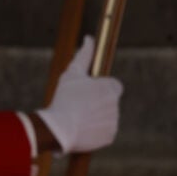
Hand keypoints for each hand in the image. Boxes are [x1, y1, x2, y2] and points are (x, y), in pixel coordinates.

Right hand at [36, 35, 122, 153]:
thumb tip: (89, 38)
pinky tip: (82, 127)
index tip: (90, 91)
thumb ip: (84, 55)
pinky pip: (104, 131)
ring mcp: (114, 122)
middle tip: (80, 104)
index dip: (102, 87)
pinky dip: (95, 130)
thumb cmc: (66, 98)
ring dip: (96, 116)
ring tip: (79, 116)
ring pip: (107, 117)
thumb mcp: (73, 73)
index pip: (114, 85)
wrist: (60, 129)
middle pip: (109, 101)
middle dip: (98, 102)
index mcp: (111, 89)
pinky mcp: (110, 137)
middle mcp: (116, 106)